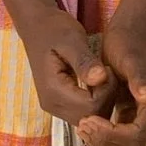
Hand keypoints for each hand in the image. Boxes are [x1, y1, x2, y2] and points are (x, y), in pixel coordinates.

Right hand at [18, 7, 145, 145]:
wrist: (37, 28)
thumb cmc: (54, 29)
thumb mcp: (72, 39)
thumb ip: (84, 61)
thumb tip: (100, 79)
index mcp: (53, 91)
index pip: (91, 106)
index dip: (106, 91)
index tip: (108, 69)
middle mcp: (52, 105)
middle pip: (91, 116)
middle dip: (106, 96)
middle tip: (107, 72)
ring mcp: (54, 107)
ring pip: (88, 117)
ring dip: (102, 99)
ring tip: (102, 75)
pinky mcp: (59, 105)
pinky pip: (83, 112)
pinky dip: (95, 100)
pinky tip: (96, 82)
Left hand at [79, 21, 145, 145]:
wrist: (128, 32)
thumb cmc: (126, 42)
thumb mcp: (128, 58)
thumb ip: (139, 79)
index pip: (136, 138)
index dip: (111, 136)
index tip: (88, 120)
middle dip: (106, 143)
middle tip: (83, 125)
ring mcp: (144, 117)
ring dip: (103, 143)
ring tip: (84, 124)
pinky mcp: (133, 115)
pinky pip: (120, 139)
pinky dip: (104, 137)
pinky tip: (89, 121)